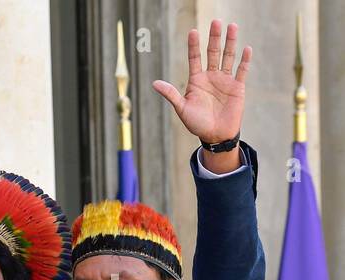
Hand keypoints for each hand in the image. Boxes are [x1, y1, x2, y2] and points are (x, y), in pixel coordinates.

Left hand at [152, 21, 249, 147]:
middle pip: (213, 53)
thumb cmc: (196, 123)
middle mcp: (211, 77)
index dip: (194, 45)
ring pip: (228, 57)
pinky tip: (246, 48)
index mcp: (196, 80)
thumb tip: (154, 83)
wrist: (215, 135)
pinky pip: (241, 71)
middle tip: (216, 22)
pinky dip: (244, 60)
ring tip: (232, 26)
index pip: (195, 58)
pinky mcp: (237, 87)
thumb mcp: (182, 108)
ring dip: (231, 42)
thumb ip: (171, 94)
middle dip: (214, 38)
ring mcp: (225, 80)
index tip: (193, 31)